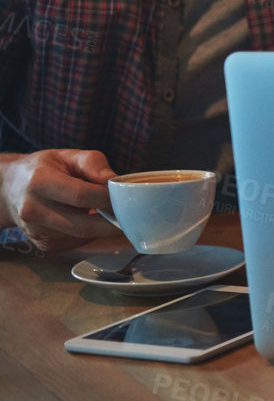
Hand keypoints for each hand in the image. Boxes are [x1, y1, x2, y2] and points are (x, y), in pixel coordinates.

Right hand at [0, 150, 118, 251]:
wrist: (12, 188)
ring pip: (81, 236)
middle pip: (82, 225)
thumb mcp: (68, 155)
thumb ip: (93, 163)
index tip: (127, 197)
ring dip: (102, 228)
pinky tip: (92, 219)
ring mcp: (36, 231)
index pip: (81, 196)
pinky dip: (90, 233)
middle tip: (133, 217)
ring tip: (113, 213)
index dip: (107, 198)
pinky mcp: (43, 244)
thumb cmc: (45, 168)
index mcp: (39, 183)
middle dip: (112, 223)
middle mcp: (34, 210)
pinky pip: (76, 242)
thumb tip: (114, 180)